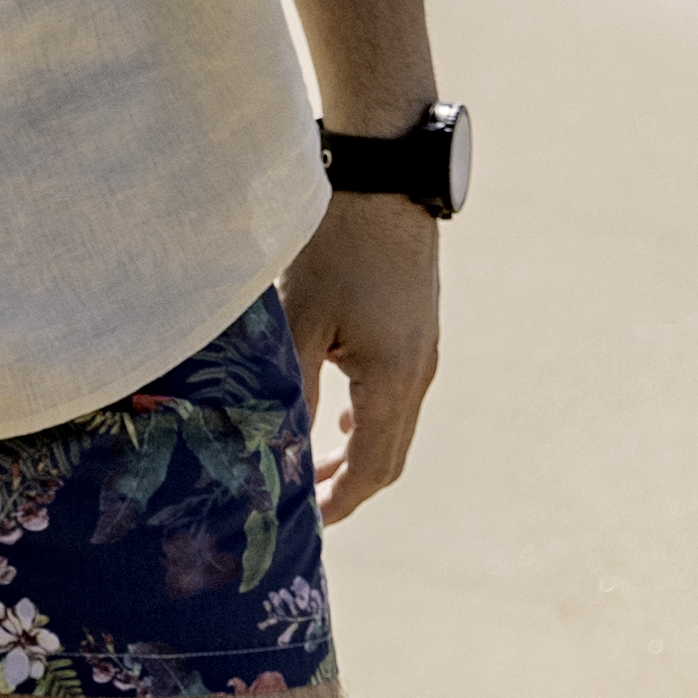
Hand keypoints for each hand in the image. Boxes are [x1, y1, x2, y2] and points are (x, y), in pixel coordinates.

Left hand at [280, 188, 445, 520]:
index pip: (370, 470)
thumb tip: (276, 448)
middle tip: (299, 503)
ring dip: (353, 451)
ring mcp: (422, 347)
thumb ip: (290, 388)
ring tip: (306, 462)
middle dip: (345, 486)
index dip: (336, 504)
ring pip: (392, 424)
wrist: (383, 172)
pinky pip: (394, 392)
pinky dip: (364, 417)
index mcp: (393, 380)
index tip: (302, 525)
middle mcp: (418, 371)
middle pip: (387, 456)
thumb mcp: (300, 319)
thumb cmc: (335, 242)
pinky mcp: (414, 325)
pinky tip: (332, 409)